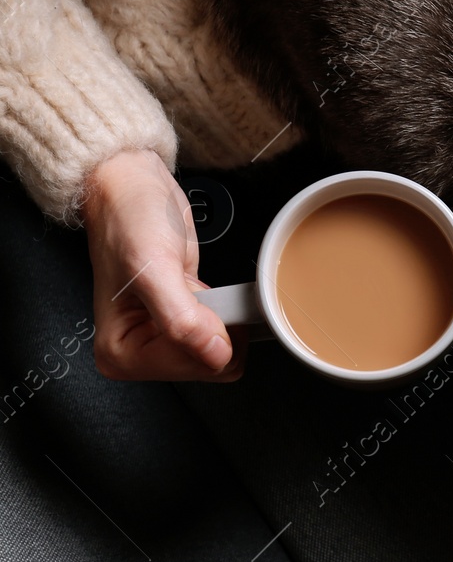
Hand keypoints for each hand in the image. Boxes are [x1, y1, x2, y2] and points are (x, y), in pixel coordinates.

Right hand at [83, 149, 241, 381]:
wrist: (134, 191)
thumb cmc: (129, 221)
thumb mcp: (153, 268)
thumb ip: (181, 320)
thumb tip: (215, 355)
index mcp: (120, 353)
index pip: (193, 370)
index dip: (209, 334)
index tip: (195, 299)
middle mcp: (139, 354)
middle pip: (209, 367)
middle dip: (214, 327)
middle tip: (193, 291)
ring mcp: (162, 341)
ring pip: (221, 355)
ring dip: (221, 318)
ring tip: (194, 288)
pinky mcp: (183, 326)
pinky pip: (224, 337)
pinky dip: (225, 312)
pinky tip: (202, 292)